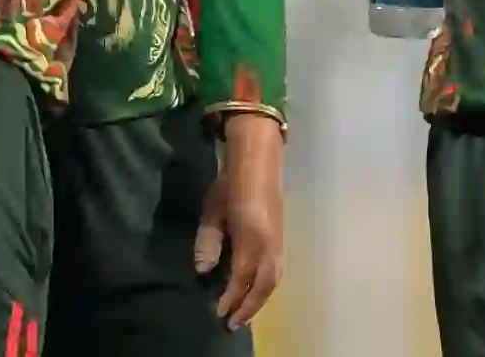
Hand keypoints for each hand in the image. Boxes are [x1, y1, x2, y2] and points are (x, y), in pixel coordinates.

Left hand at [195, 113, 284, 328]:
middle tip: (232, 324)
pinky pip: (277, 271)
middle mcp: (270, 242)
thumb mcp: (213, 210)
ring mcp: (279, 241)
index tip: (218, 312)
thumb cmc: (230, 183)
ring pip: (274, 280)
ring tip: (244, 314)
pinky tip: (256, 293)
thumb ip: (209, 242)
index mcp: (252, 235)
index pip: (242, 276)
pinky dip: (267, 288)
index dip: (231, 297)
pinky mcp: (281, 239)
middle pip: (263, 285)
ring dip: (259, 301)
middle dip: (248, 307)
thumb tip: (203, 272)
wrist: (259, 160)